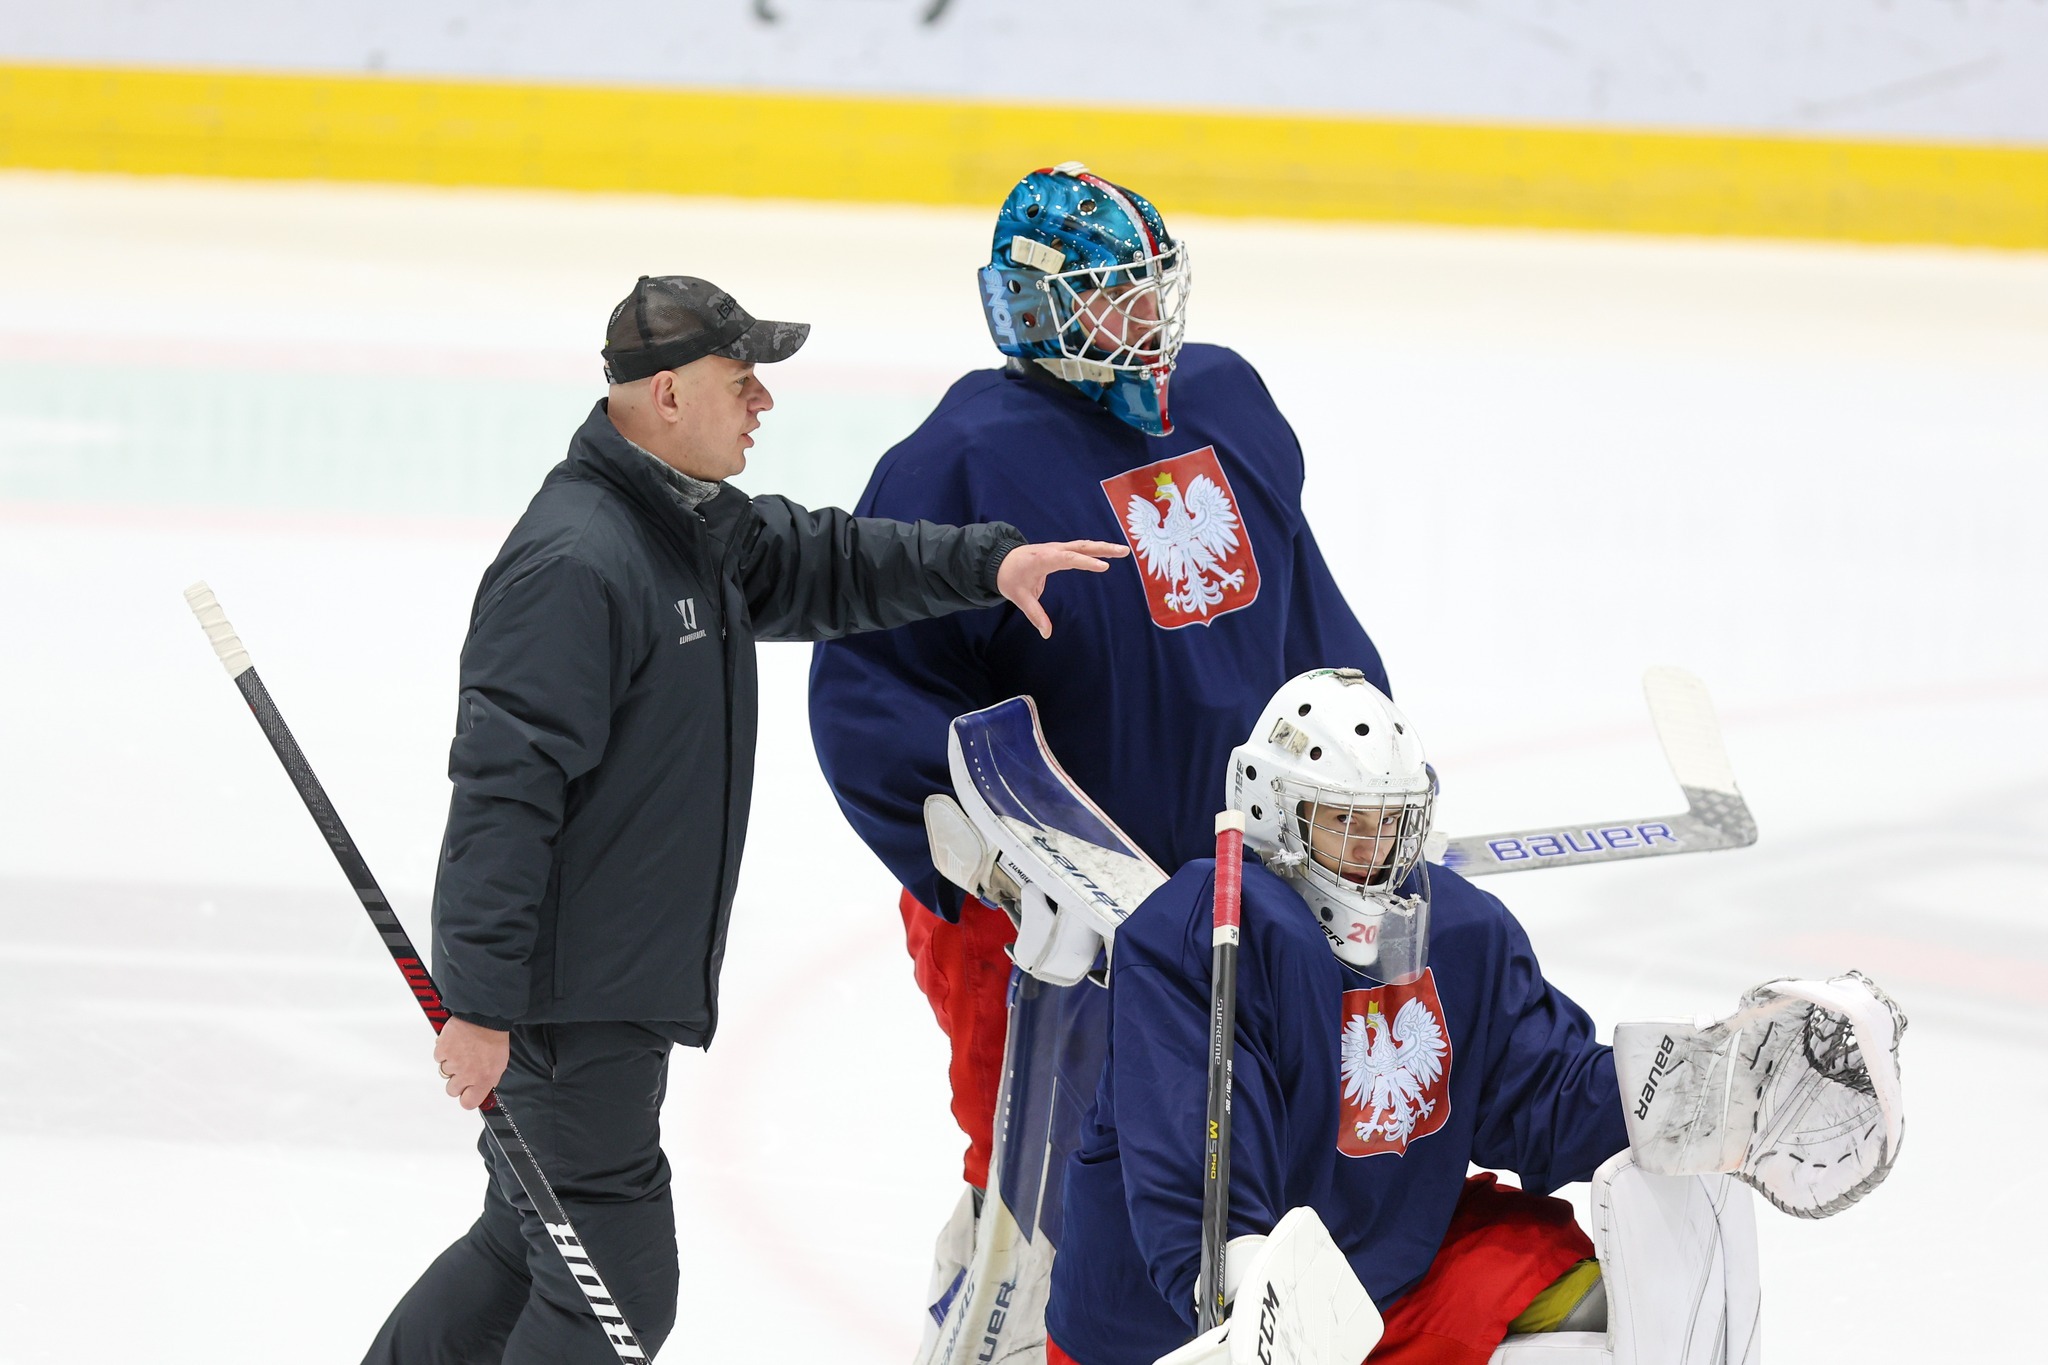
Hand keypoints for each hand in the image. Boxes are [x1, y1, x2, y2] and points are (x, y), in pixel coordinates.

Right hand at [434, 1017, 509, 1110]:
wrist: (485, 1016)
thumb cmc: (495, 1038)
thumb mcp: (500, 1063)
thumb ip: (489, 1080)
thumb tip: (482, 1091)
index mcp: (483, 1080)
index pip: (468, 1103)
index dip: (466, 1098)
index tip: (467, 1093)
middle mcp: (466, 1075)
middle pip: (451, 1090)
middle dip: (456, 1081)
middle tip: (464, 1068)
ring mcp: (453, 1063)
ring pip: (444, 1073)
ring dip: (451, 1064)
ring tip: (463, 1050)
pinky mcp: (442, 1050)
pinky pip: (439, 1057)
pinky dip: (444, 1051)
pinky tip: (455, 1043)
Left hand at [996, 540, 1129, 638]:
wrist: (999, 560)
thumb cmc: (1010, 578)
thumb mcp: (1020, 598)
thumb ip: (1035, 615)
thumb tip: (1046, 634)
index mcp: (1044, 559)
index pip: (1069, 560)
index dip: (1087, 563)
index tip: (1104, 567)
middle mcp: (1053, 550)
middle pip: (1082, 547)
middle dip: (1104, 549)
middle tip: (1124, 552)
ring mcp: (1057, 548)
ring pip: (1084, 545)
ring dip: (1104, 547)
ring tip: (1124, 551)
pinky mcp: (1060, 551)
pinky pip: (1080, 548)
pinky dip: (1095, 549)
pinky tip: (1108, 552)